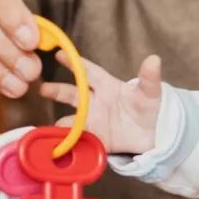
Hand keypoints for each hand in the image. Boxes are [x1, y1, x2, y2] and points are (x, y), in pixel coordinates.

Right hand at [41, 51, 161, 154]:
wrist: (154, 134)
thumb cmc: (149, 108)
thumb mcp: (150, 93)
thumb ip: (149, 78)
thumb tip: (155, 59)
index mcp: (107, 86)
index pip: (88, 71)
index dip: (74, 63)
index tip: (60, 54)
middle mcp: (95, 101)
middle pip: (71, 93)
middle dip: (57, 91)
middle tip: (43, 89)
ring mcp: (93, 120)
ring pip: (71, 119)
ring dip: (62, 122)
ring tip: (52, 126)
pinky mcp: (95, 137)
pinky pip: (78, 139)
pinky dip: (68, 142)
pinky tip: (59, 145)